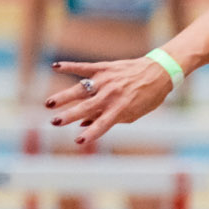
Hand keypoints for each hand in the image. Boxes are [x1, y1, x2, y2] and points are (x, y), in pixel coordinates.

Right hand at [44, 54, 174, 150]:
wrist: (159, 72)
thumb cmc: (147, 97)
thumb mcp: (133, 114)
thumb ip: (108, 120)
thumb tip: (82, 125)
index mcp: (120, 109)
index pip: (103, 124)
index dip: (91, 134)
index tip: (78, 141)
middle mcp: (111, 95)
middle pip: (87, 108)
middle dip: (70, 116)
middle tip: (54, 122)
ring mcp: (106, 80)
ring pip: (81, 89)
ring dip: (64, 96)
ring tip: (49, 104)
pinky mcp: (104, 67)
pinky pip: (84, 67)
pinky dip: (69, 66)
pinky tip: (55, 66)